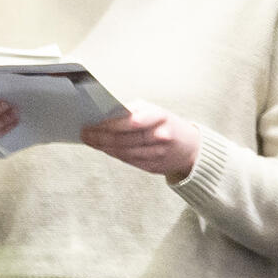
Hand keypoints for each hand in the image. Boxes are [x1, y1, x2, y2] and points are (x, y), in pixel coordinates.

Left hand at [80, 102, 201, 180]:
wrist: (192, 147)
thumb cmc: (166, 124)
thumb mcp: (154, 110)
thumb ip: (131, 112)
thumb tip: (103, 117)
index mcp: (160, 117)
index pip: (130, 122)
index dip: (108, 124)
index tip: (91, 123)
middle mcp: (160, 136)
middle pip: (123, 139)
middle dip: (100, 137)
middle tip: (85, 134)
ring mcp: (158, 153)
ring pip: (124, 152)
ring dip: (104, 147)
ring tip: (90, 141)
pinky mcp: (155, 167)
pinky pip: (129, 161)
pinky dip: (114, 154)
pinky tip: (105, 149)